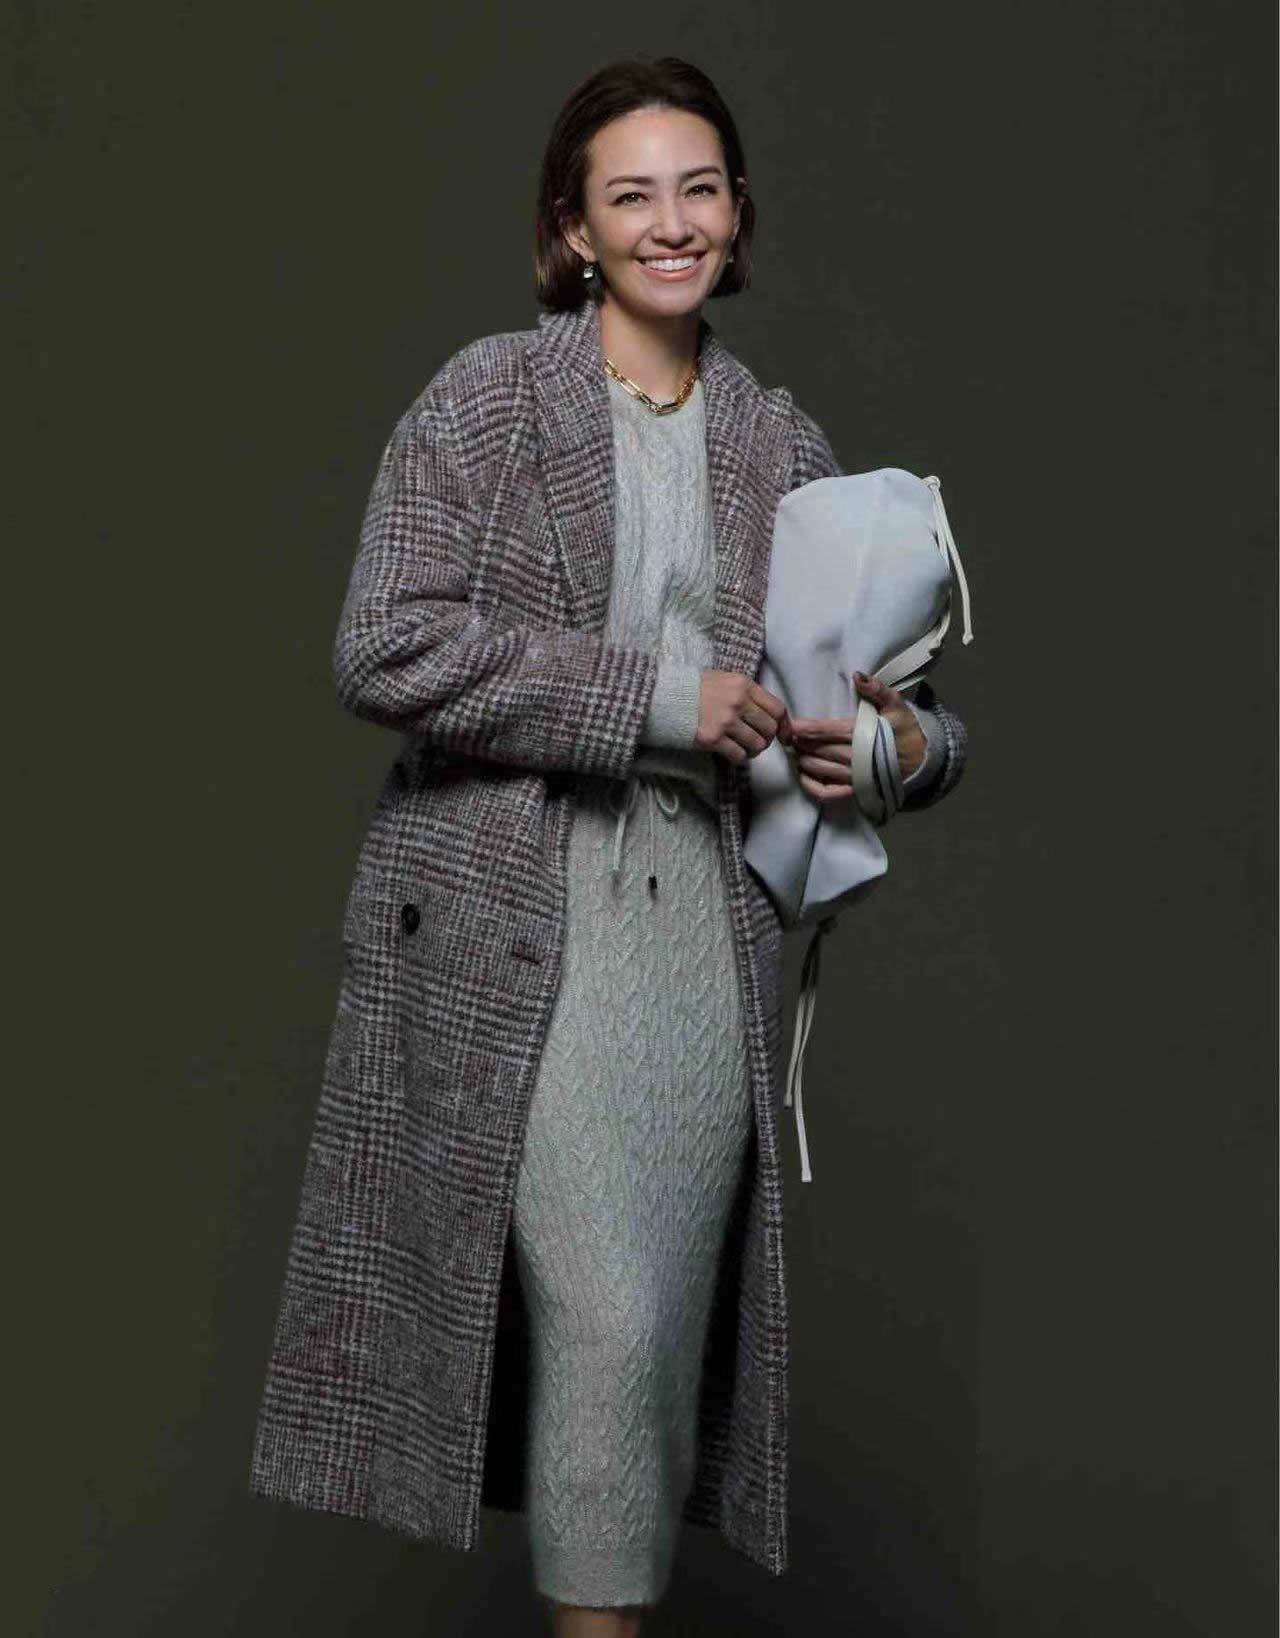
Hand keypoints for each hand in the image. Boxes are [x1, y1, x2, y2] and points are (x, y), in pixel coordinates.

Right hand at [694, 670, 790, 762]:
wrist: (665, 697)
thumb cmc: (695, 689)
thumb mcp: (725, 679)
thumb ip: (747, 692)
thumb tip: (771, 714)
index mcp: (744, 685)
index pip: (778, 709)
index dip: (785, 726)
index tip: (784, 736)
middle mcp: (738, 702)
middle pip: (769, 728)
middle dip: (767, 739)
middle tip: (758, 742)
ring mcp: (726, 721)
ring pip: (757, 744)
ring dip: (754, 750)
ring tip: (745, 748)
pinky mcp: (713, 738)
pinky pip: (738, 754)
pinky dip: (740, 757)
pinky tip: (732, 753)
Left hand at [783, 671, 924, 802]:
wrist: (921, 758)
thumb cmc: (904, 727)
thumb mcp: (896, 703)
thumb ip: (877, 689)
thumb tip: (857, 675)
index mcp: (864, 734)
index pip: (829, 731)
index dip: (808, 728)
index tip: (791, 725)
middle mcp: (856, 758)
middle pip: (819, 750)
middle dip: (800, 743)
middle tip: (785, 735)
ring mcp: (854, 777)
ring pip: (819, 769)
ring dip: (803, 760)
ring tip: (793, 750)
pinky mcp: (854, 790)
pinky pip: (827, 793)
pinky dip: (811, 786)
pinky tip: (802, 774)